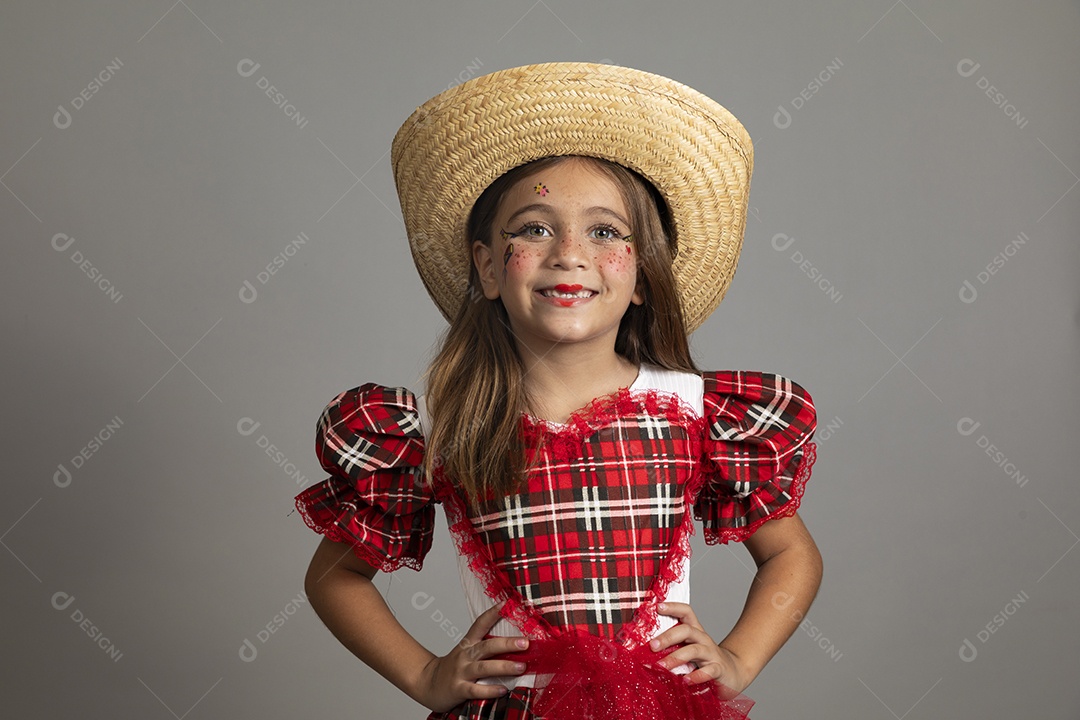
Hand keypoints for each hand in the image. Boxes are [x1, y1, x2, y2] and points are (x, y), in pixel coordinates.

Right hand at [414, 600, 529, 711]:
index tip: (506, 604)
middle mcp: (465, 655)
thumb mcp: (466, 652)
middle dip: (507, 644)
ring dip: (504, 666)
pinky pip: (476, 689)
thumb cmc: (453, 668)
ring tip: (521, 667)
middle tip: (525, 643)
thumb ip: (485, 648)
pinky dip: (490, 690)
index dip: (492, 613)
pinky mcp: (458, 689)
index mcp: (468, 644)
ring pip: (484, 667)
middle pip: (487, 646)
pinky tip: (503, 689)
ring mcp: (461, 672)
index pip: (480, 624)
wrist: (428, 684)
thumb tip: (516, 645)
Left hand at [650, 601, 749, 694]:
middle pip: (686, 630)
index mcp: (695, 632)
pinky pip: (709, 671)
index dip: (673, 607)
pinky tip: (686, 681)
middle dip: (668, 637)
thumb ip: (671, 648)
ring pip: (695, 650)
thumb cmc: (704, 661)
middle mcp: (703, 639)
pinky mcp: (719, 670)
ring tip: (662, 666)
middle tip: (652, 646)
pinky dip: (696, 676)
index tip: (657, 606)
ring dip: (676, 657)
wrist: (733, 673)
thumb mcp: (688, 650)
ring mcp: (712, 654)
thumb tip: (643, 651)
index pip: (686, 612)